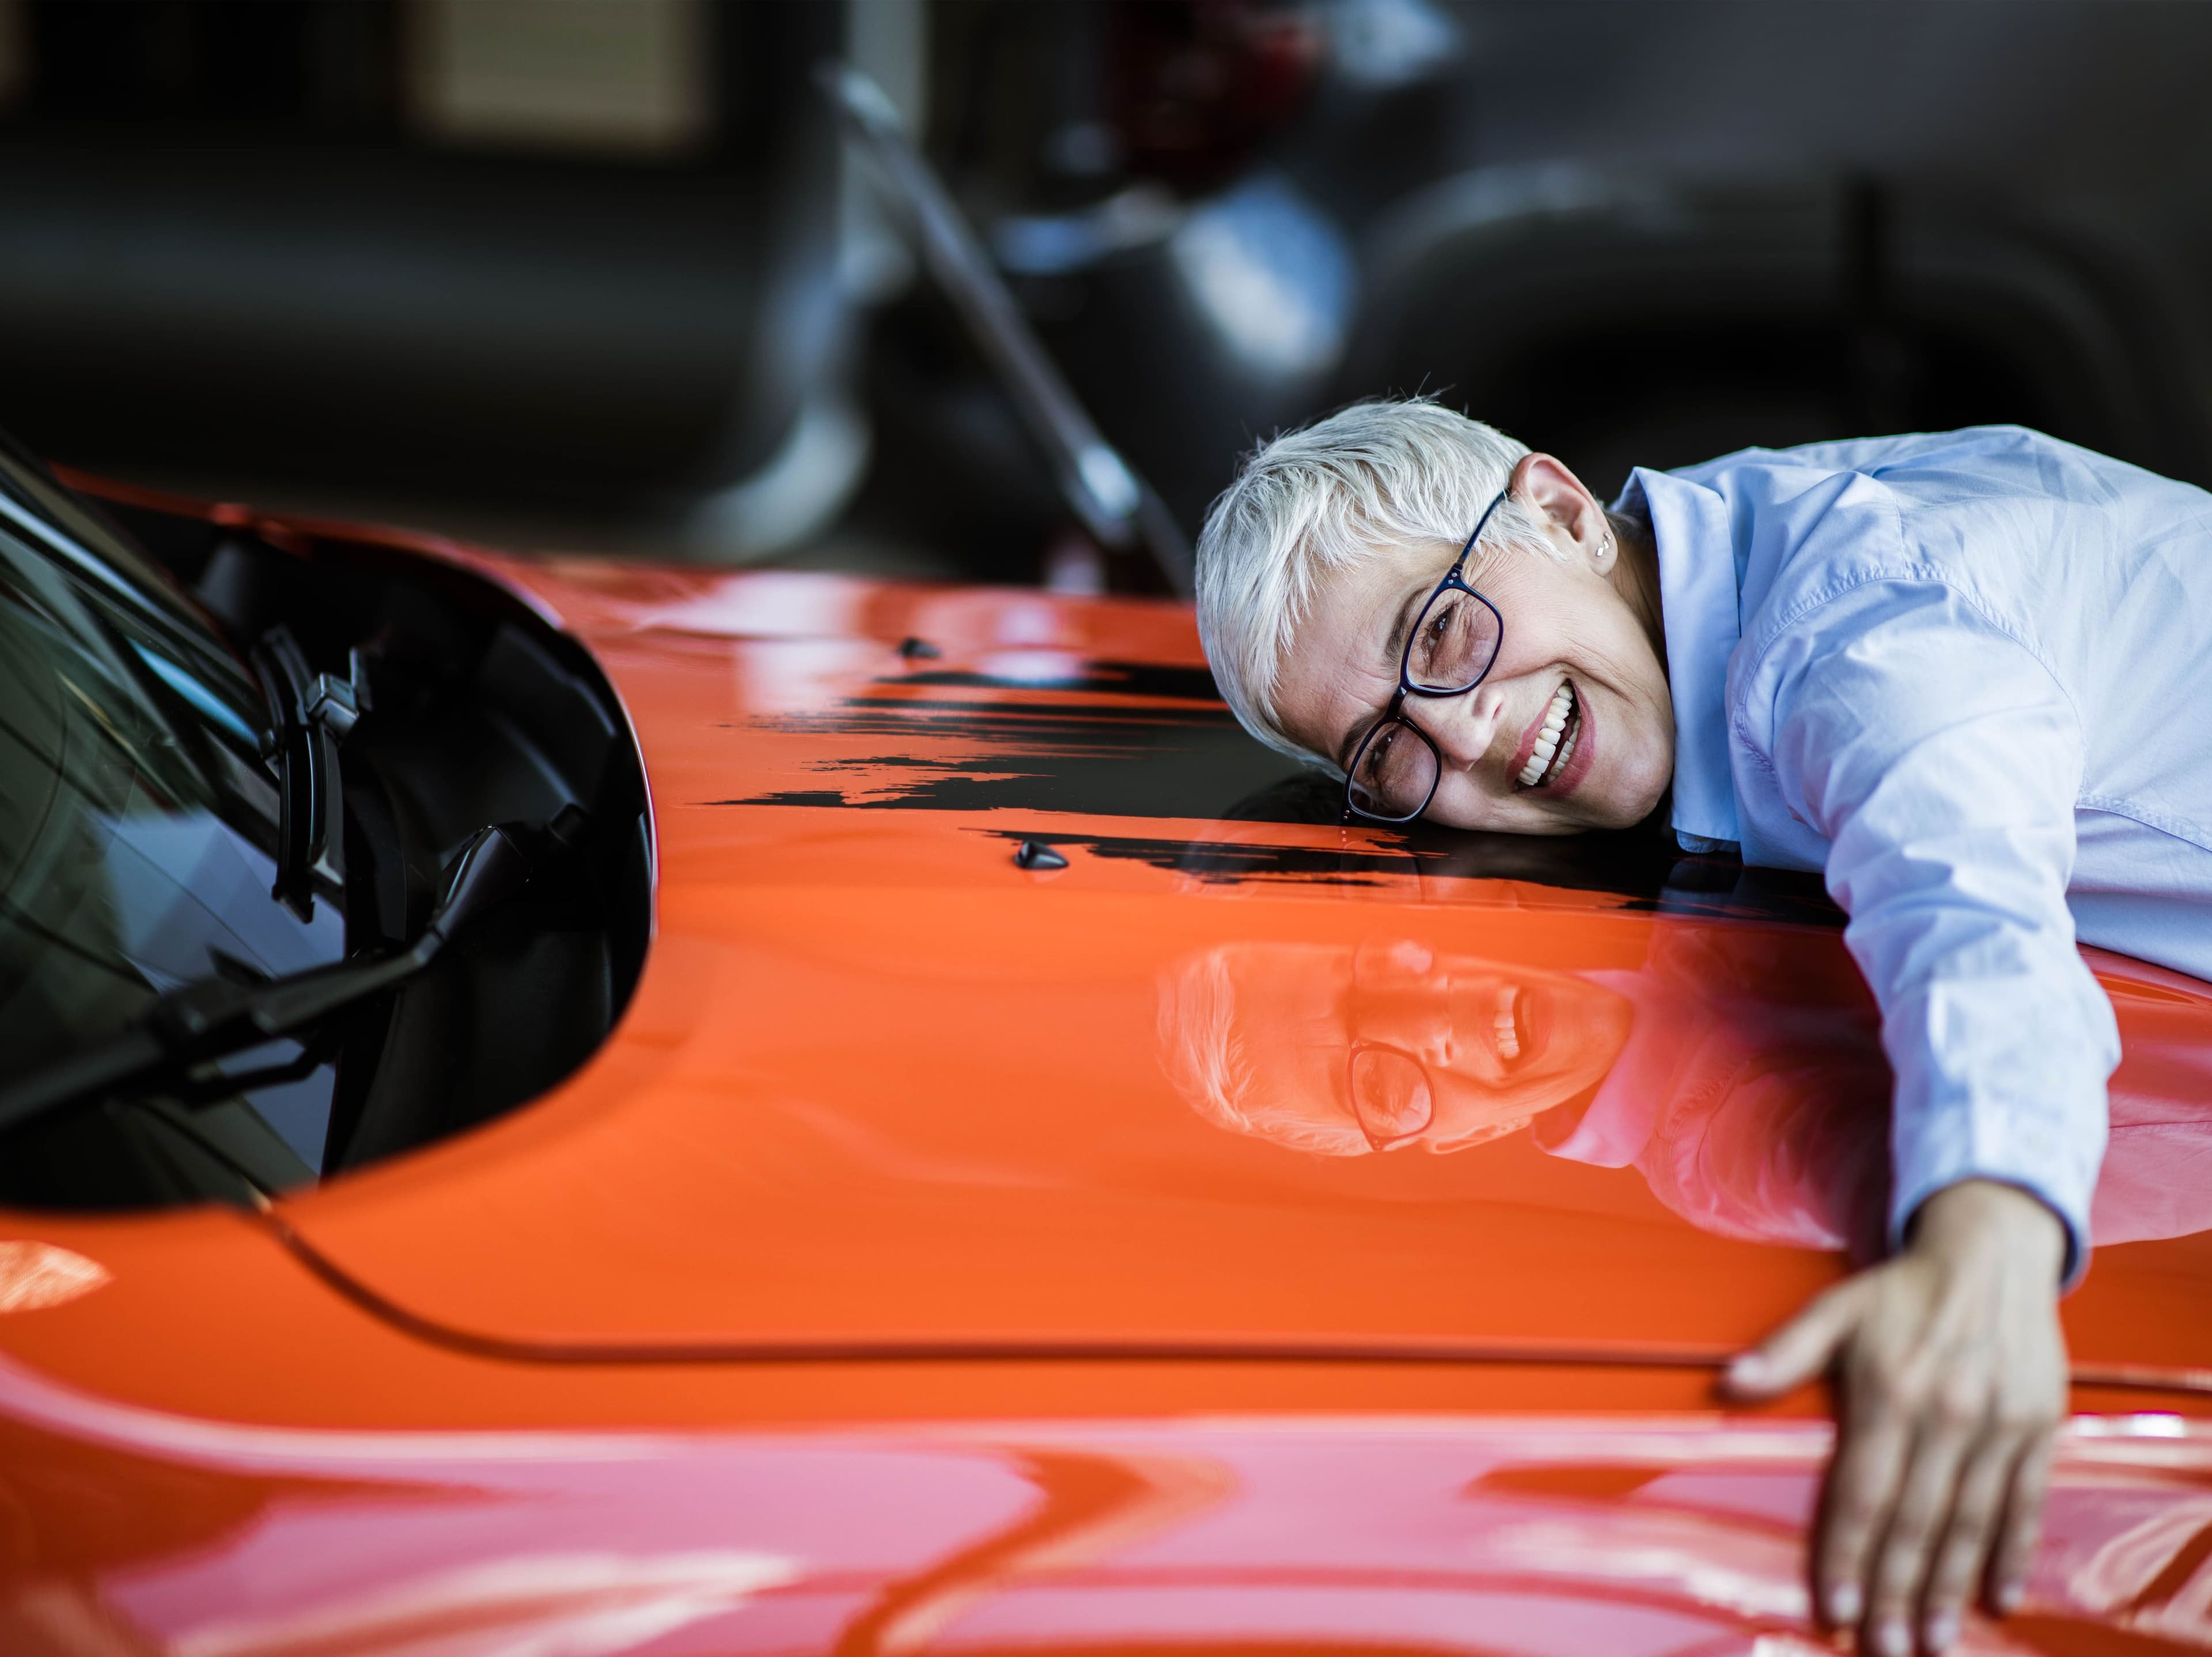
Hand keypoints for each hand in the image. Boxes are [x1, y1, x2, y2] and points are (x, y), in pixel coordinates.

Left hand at [1723, 1179, 2067, 1656]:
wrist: (1991, 1254)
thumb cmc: (1902, 1290)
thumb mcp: (1835, 1309)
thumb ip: (1783, 1352)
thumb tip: (1727, 1383)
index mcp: (1891, 1390)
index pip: (1863, 1491)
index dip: (1848, 1553)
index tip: (1835, 1607)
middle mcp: (1947, 1414)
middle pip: (1916, 1520)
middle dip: (1896, 1589)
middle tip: (1883, 1645)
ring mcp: (1999, 1425)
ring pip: (1971, 1522)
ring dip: (1949, 1586)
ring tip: (1931, 1638)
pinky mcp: (2038, 1428)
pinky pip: (2025, 1503)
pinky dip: (2012, 1552)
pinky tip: (1997, 1597)